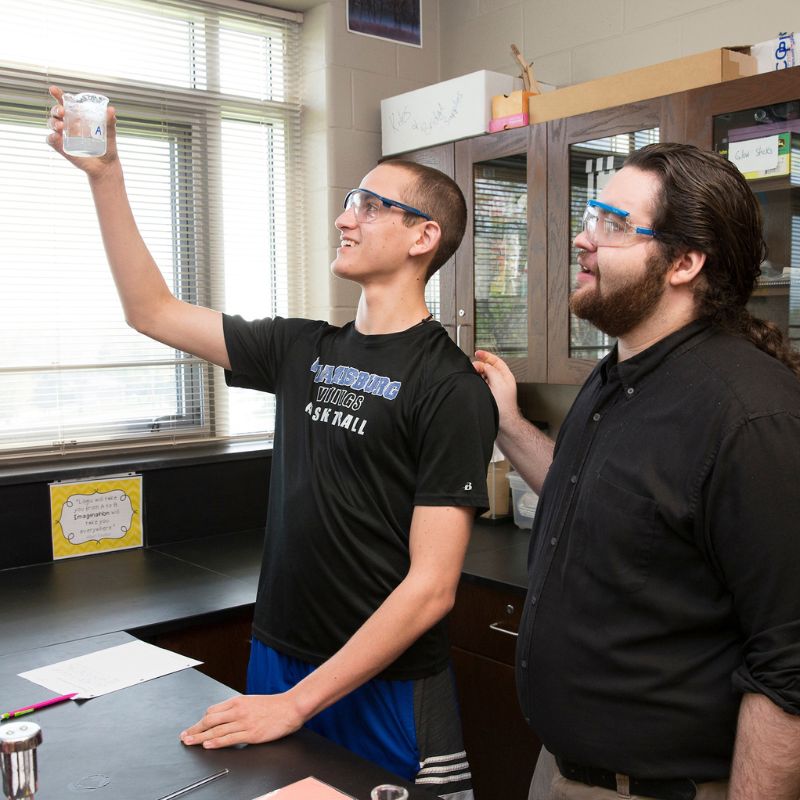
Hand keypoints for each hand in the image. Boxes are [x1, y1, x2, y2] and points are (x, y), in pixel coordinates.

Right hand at [46, 85, 118, 176]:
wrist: (106, 165)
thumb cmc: (107, 146)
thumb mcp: (110, 133)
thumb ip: (109, 121)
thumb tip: (111, 110)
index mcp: (78, 116)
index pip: (65, 102)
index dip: (58, 95)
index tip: (54, 90)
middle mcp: (68, 123)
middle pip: (56, 112)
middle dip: (56, 109)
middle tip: (62, 112)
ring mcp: (63, 135)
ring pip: (51, 124)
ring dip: (53, 123)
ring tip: (61, 126)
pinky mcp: (61, 147)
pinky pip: (51, 140)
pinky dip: (51, 138)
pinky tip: (56, 137)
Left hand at [179, 693, 304, 748]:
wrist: (291, 707)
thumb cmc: (274, 705)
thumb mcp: (253, 702)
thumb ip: (239, 709)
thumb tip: (226, 717)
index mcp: (238, 701)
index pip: (212, 710)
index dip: (200, 720)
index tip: (193, 727)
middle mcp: (238, 710)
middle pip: (210, 720)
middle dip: (195, 729)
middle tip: (184, 736)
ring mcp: (244, 722)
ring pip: (216, 730)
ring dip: (200, 737)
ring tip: (190, 742)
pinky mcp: (251, 734)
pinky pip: (229, 739)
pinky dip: (216, 742)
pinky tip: (208, 744)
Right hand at [473, 349, 520, 429]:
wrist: (503, 422)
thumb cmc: (504, 406)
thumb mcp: (498, 383)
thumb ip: (491, 371)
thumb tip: (484, 365)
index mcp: (506, 376)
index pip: (496, 361)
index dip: (487, 356)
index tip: (478, 353)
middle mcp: (501, 381)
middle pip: (489, 368)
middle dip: (480, 365)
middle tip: (473, 367)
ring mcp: (495, 388)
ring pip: (484, 376)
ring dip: (477, 374)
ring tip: (473, 376)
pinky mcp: (489, 395)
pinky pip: (482, 384)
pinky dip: (477, 381)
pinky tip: (474, 383)